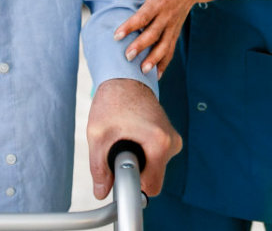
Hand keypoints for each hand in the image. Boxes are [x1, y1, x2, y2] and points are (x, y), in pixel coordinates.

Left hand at [85, 78, 181, 199]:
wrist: (126, 79)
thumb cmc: (113, 101)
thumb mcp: (99, 134)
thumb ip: (98, 167)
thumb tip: (101, 192)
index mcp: (160, 142)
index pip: (151, 187)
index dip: (131, 187)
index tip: (118, 178)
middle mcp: (172, 142)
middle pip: (152, 178)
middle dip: (133, 172)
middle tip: (116, 153)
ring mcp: (173, 140)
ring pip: (154, 168)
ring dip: (137, 162)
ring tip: (123, 140)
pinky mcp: (170, 138)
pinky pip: (156, 158)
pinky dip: (142, 154)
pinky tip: (131, 138)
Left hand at [114, 0, 210, 75]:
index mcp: (159, 1)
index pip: (144, 16)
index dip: (130, 26)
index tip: (117, 36)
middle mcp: (167, 16)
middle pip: (153, 34)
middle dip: (140, 47)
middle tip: (127, 57)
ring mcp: (173, 26)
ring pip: (164, 46)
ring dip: (154, 59)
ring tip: (143, 71)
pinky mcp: (175, 32)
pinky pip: (171, 49)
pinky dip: (164, 63)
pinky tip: (156, 75)